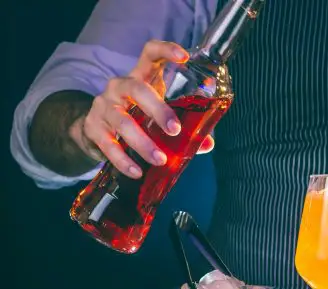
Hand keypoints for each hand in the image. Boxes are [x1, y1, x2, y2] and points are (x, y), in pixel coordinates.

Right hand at [78, 40, 214, 178]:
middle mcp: (120, 86)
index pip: (150, 53)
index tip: (184, 56)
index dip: (166, 50)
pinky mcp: (93, 127)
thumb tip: (207, 142)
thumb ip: (185, 127)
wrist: (96, 130)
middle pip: (137, 88)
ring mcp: (103, 105)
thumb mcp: (159, 116)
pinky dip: (123, 160)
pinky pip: (108, 144)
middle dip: (157, 109)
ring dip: (142, 142)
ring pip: (122, 120)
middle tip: (175, 130)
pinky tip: (137, 171)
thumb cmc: (138, 118)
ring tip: (160, 159)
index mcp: (142, 77)